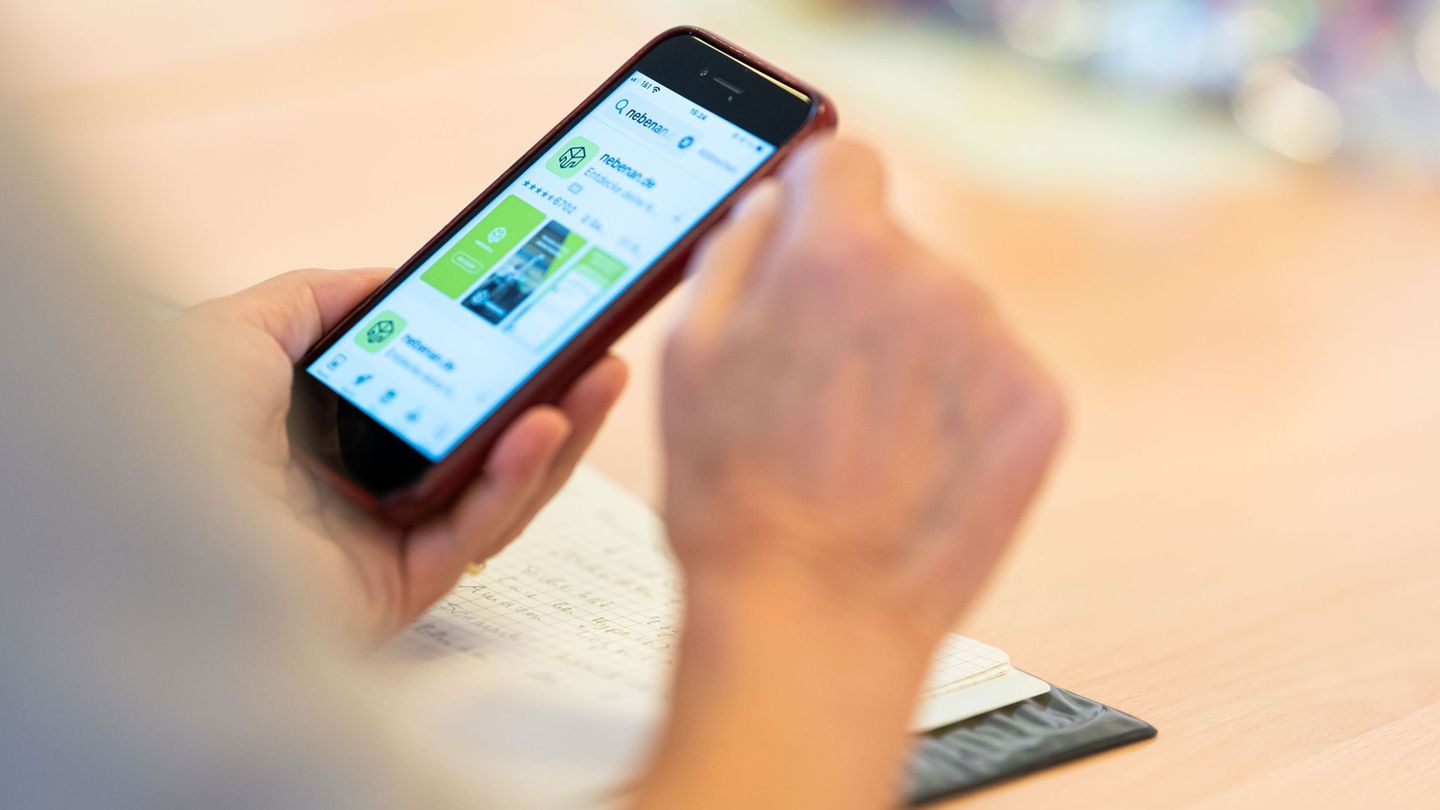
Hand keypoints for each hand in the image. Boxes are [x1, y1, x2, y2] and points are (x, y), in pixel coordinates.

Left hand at [178, 268, 626, 642]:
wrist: (127, 515)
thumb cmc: (162, 427)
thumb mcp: (238, 329)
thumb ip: (317, 299)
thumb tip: (390, 279)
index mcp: (325, 432)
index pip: (434, 397)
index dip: (491, 360)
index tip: (541, 318)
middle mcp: (357, 488)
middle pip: (481, 445)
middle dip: (550, 397)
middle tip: (600, 350)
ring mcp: (379, 542)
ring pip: (493, 493)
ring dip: (555, 436)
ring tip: (601, 377)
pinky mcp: (394, 590)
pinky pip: (470, 536)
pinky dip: (513, 483)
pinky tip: (544, 430)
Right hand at [664, 136, 1064, 655]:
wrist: (814, 618)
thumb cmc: (736, 497)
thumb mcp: (688, 351)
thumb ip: (734, 247)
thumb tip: (775, 201)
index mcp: (839, 250)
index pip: (844, 161)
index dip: (813, 203)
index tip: (806, 242)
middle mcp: (931, 278)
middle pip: (895, 246)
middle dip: (856, 293)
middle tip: (814, 383)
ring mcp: (994, 344)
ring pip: (944, 311)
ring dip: (907, 352)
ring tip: (858, 441)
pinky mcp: (1037, 405)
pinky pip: (989, 372)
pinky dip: (954, 405)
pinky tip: (907, 464)